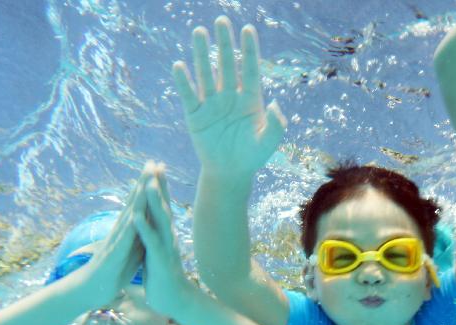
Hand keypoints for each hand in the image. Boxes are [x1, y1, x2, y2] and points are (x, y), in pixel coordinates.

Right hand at [75, 177, 145, 307]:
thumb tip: (147, 219)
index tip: (158, 169)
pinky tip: (135, 213)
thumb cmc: (114, 268)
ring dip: (137, 197)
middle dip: (144, 182)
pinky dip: (130, 226)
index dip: (149, 186)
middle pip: (134, 202)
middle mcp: (122, 229)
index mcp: (129, 228)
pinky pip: (124, 238)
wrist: (95, 288)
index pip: (140, 203)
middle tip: (152, 162)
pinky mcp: (115, 252)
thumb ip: (138, 232)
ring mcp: (117, 239)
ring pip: (129, 214)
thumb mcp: (132, 246)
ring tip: (145, 180)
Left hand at [131, 162, 192, 317]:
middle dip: (158, 185)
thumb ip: (155, 237)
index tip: (155, 168)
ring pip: (159, 220)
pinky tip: (136, 216)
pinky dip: (143, 228)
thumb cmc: (163, 278)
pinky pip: (150, 241)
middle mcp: (167, 237)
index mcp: (163, 235)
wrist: (173, 301)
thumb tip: (152, 226)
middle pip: (162, 206)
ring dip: (153, 201)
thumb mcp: (157, 253)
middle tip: (155, 164)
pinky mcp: (159, 260)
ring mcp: (164, 247)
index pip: (160, 207)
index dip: (158, 187)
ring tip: (148, 183)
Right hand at [172, 17, 285, 179]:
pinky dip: (184, 81)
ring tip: (199, 31)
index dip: (249, 50)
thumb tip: (276, 105)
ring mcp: (212, 103)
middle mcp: (230, 96)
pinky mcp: (195, 114)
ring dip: (201, 53)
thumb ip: (276, 124)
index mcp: (250, 99)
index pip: (250, 69)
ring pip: (206, 73)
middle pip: (226, 64)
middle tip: (221, 20)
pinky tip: (179, 65)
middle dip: (224, 43)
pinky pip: (189, 94)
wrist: (230, 173)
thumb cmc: (252, 157)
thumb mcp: (268, 142)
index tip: (247, 29)